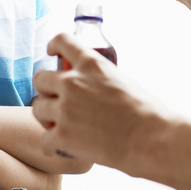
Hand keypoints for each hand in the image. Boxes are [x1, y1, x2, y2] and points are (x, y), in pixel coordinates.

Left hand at [32, 32, 173, 174]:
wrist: (153, 139)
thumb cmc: (146, 113)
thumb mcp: (121, 81)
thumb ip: (98, 80)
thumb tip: (91, 88)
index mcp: (91, 64)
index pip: (61, 41)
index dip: (53, 46)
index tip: (51, 52)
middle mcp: (73, 82)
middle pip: (40, 78)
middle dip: (46, 90)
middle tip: (55, 101)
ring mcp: (65, 109)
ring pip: (37, 108)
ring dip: (47, 117)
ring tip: (58, 127)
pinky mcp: (63, 135)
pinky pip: (44, 139)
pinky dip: (52, 145)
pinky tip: (59, 148)